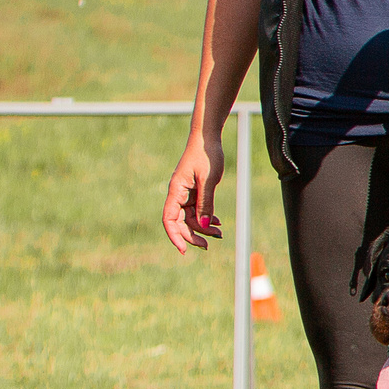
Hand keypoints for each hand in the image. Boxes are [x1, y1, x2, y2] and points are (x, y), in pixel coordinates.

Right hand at [162, 133, 224, 253]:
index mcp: (176, 191)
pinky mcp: (195, 192)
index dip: (174, 236)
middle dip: (193, 235)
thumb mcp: (208, 180)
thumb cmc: (206, 155)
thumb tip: (203, 226)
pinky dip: (206, 218)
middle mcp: (178, 194)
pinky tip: (217, 223)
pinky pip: (197, 210)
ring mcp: (186, 194)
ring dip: (203, 227)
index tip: (184, 250)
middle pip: (180, 222)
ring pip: (191, 218)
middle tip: (209, 245)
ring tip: (219, 233)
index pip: (169, 219)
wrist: (208, 139)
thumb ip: (205, 203)